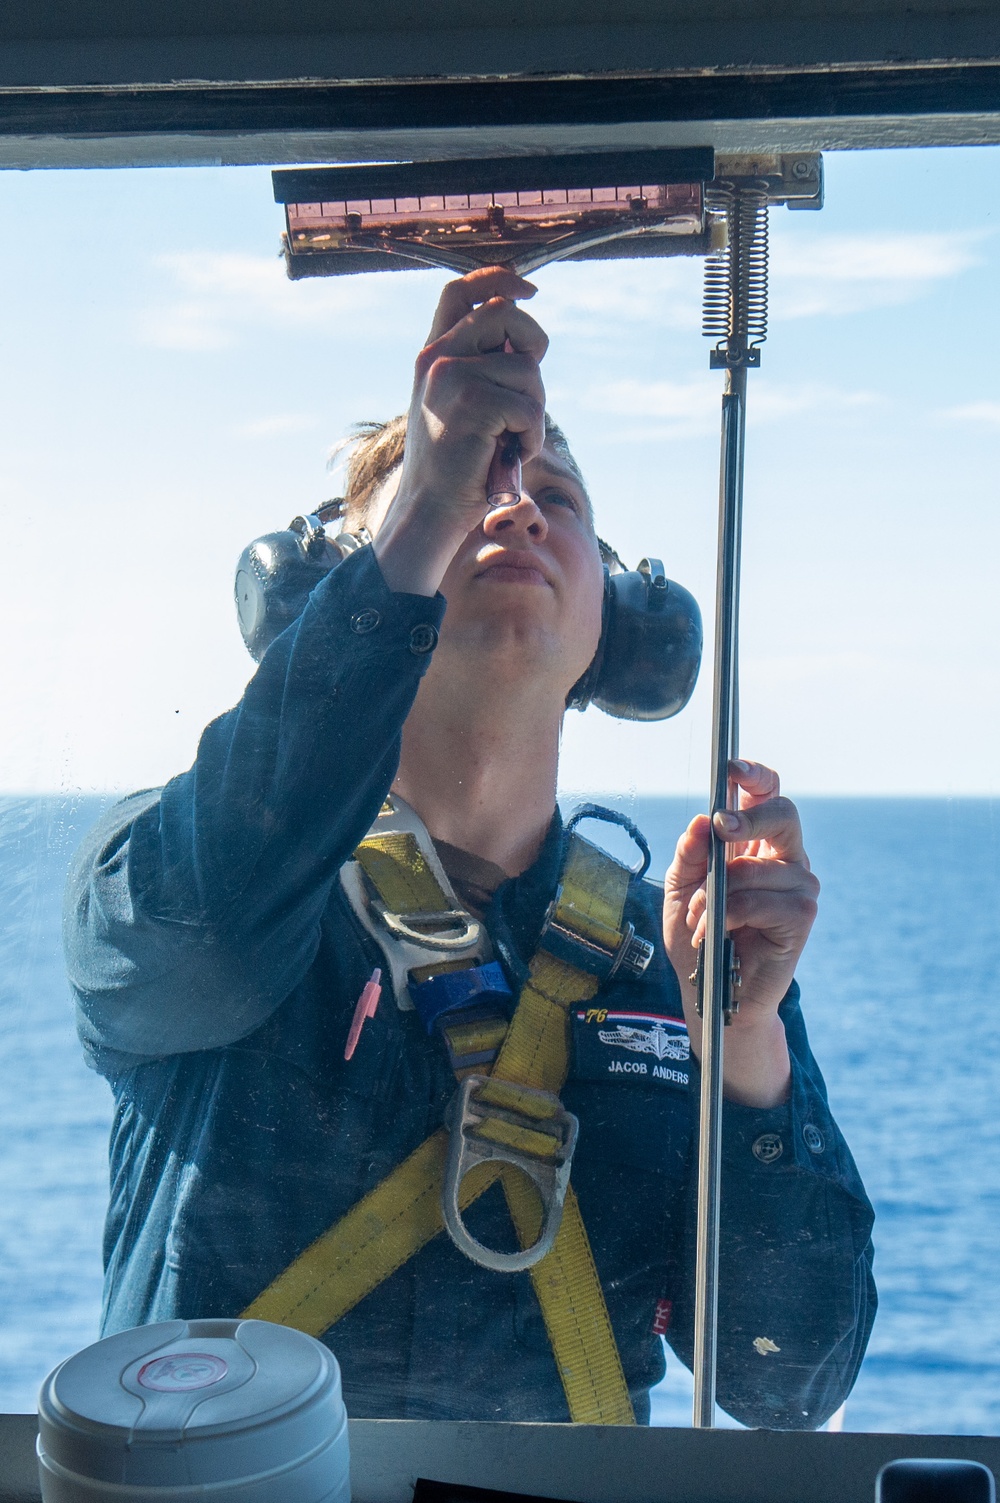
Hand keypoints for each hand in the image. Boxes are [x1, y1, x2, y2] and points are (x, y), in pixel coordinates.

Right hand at [373, 267, 547, 595]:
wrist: (429, 509)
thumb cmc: (456, 465)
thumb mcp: (460, 405)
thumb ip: (482, 369)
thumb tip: (525, 343)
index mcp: (433, 354)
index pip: (461, 291)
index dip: (498, 279)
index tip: (530, 289)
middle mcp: (437, 358)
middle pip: (506, 315)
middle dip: (534, 349)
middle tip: (526, 395)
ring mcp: (450, 378)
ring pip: (528, 370)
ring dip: (534, 411)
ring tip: (509, 440)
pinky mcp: (472, 405)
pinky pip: (530, 408)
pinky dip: (531, 437)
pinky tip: (509, 455)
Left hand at [662, 761, 819, 1106]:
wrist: (713, 996)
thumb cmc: (700, 939)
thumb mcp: (680, 891)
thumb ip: (690, 855)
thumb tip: (702, 822)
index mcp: (758, 844)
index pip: (768, 795)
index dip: (756, 775)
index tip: (733, 767)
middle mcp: (785, 859)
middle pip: (783, 813)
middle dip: (749, 816)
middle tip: (721, 826)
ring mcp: (799, 887)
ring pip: (755, 867)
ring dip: (715, 894)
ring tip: (697, 920)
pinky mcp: (802, 917)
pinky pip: (756, 901)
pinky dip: (725, 916)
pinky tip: (714, 934)